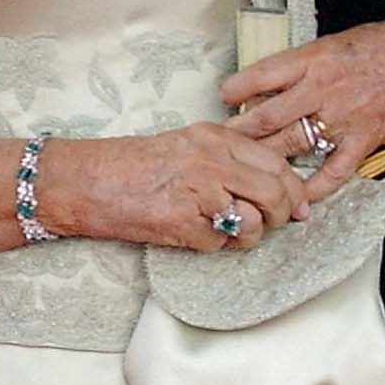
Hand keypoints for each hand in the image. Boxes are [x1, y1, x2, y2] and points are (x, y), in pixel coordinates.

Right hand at [44, 120, 311, 252]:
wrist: (85, 181)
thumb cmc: (133, 167)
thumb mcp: (187, 147)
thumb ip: (229, 162)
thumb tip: (278, 188)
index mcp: (215, 137)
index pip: (277, 163)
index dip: (295, 189)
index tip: (299, 206)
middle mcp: (211, 160)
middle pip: (276, 193)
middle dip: (282, 216)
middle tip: (272, 225)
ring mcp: (197, 191)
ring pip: (254, 223)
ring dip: (248, 236)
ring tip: (227, 231)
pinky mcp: (181, 223)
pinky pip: (219, 244)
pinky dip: (213, 247)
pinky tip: (193, 234)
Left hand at [222, 15, 384, 196]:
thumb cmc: (383, 45)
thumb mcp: (335, 42)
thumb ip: (304, 64)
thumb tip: (271, 82)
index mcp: (313, 59)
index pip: (261, 75)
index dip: (236, 88)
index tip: (223, 97)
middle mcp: (322, 89)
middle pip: (267, 117)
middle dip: (238, 132)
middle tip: (219, 142)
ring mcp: (342, 118)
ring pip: (291, 144)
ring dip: (264, 158)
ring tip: (245, 166)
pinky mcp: (363, 140)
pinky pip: (333, 171)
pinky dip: (313, 187)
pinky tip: (296, 196)